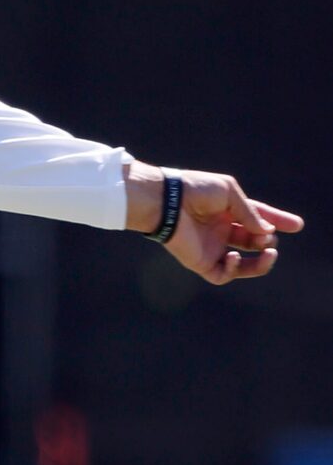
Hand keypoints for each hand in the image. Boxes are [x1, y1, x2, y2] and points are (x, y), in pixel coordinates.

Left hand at [124, 161, 303, 284]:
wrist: (167, 202)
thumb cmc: (195, 190)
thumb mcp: (230, 193)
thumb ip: (249, 213)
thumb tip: (267, 232)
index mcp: (228, 210)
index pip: (258, 218)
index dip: (278, 221)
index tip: (297, 225)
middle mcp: (222, 230)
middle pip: (254, 241)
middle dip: (268, 239)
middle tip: (268, 234)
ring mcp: (212, 247)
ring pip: (244, 264)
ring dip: (261, 262)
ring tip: (269, 251)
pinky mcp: (200, 262)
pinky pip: (223, 275)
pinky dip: (234, 269)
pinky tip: (233, 255)